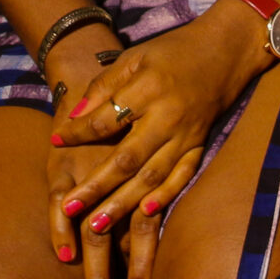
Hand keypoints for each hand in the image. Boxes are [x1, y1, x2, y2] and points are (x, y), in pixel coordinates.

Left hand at [51, 10, 264, 278]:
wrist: (224, 52)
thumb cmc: (171, 52)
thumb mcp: (133, 57)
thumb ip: (103, 87)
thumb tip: (72, 118)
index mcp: (149, 89)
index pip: (107, 119)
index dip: (79, 132)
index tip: (56, 140)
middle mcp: (168, 117)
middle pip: (127, 159)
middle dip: (97, 186)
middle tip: (69, 207)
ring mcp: (187, 136)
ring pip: (151, 177)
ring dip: (123, 204)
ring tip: (96, 226)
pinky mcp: (200, 146)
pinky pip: (182, 177)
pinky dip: (164, 197)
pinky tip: (144, 214)